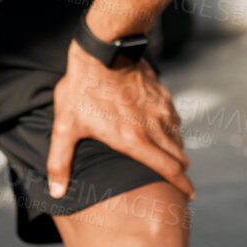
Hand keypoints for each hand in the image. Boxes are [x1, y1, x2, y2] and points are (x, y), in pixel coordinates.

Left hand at [47, 41, 194, 202]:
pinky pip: (174, 119)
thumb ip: (60, 162)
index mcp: (133, 140)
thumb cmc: (81, 88)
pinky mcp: (162, 94)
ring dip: (176, 152)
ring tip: (169, 161)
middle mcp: (153, 127)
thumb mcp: (65, 126)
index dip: (182, 187)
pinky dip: (172, 130)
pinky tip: (163, 132)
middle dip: (181, 174)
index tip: (189, 197)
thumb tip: (56, 192)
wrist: (102, 49)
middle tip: (180, 186)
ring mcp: (160, 109)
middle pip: (179, 157)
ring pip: (177, 138)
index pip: (168, 170)